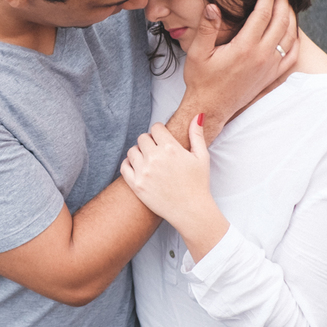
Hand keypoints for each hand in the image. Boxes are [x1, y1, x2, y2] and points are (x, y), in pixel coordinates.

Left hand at [120, 116, 227, 258]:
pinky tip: (140, 169)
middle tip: (157, 152)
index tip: (163, 139)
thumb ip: (197, 134)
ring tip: (149, 161)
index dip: (160, 132)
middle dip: (150, 142)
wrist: (191, 211)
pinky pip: (124, 166)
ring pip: (132, 151)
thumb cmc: (198, 184)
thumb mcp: (202, 157)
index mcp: (171, 148)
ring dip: (139, 153)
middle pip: (143, 138)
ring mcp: (144, 172)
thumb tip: (198, 115)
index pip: (156, 128)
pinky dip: (129, 165)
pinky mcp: (136, 185)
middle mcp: (155, 158)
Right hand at [182, 0, 297, 139]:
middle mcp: (262, 57)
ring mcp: (269, 68)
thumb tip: (212, 6)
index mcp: (245, 47)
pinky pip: (291, 56)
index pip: (263, 14)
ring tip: (287, 5)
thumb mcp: (197, 53)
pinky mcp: (271, 77)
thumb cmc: (201, 81)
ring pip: (290, 37)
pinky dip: (295, 41)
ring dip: (291, 18)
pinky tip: (293, 33)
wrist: (210, 109)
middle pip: (281, 22)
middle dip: (282, 2)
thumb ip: (206, 28)